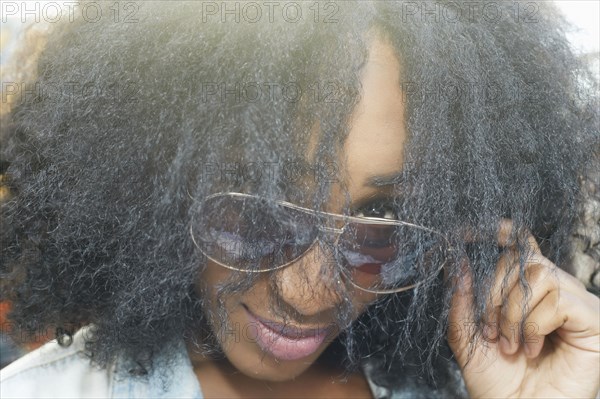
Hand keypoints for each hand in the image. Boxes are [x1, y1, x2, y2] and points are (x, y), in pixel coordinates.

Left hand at [448, 219, 599, 397]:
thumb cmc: (496, 380)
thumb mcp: (467, 335)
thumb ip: (462, 299)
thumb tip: (457, 261)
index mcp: (526, 290)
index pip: (521, 246)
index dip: (503, 232)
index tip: (470, 232)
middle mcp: (553, 291)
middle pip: (520, 259)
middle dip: (494, 296)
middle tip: (492, 332)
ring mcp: (576, 303)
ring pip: (539, 274)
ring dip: (514, 312)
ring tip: (512, 344)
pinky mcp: (594, 321)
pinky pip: (559, 300)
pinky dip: (536, 325)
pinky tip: (534, 348)